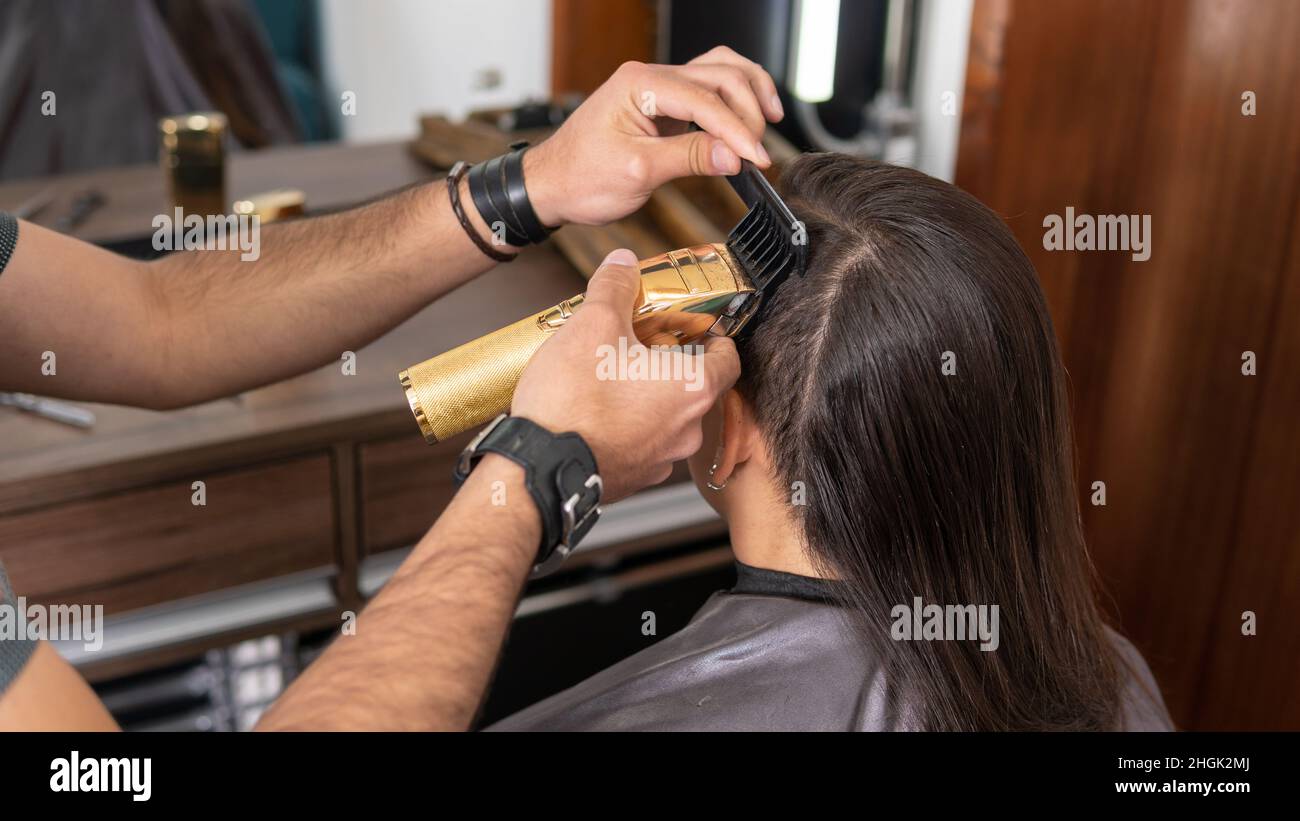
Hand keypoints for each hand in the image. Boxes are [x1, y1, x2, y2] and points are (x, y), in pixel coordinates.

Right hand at [512, 249, 741, 500]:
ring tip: (611, 377)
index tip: (698, 327)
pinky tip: (596, 411)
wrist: (540, 467)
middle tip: (640, 344)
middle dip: (671, 364)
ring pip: (667, 418)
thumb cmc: (573, 400)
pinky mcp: (634, 479)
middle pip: (695, 387)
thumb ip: (615, 287)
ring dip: (648, 397)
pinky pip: (641, 443)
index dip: (715, 337)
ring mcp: (661, 460)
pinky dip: (628, 426)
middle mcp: (687, 430)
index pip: (729, 359)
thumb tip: (622, 263)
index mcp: (692, 389)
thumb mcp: (593, 323)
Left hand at [524, 46, 783, 226]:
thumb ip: (688, 158)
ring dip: (748, 94)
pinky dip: (732, 101)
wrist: (549, 185)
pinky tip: (746, 120)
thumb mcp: (636, 173)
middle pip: (720, 75)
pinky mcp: (661, 104)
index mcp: (640, 84)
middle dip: (748, 111)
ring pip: (718, 72)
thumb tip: (733, 156)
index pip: (705, 100)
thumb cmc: (579, 178)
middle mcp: (650, 77)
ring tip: (768, 122)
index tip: (757, 159)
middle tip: (759, 153)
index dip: (737, 131)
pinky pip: (706, 90)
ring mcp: (656, 87)